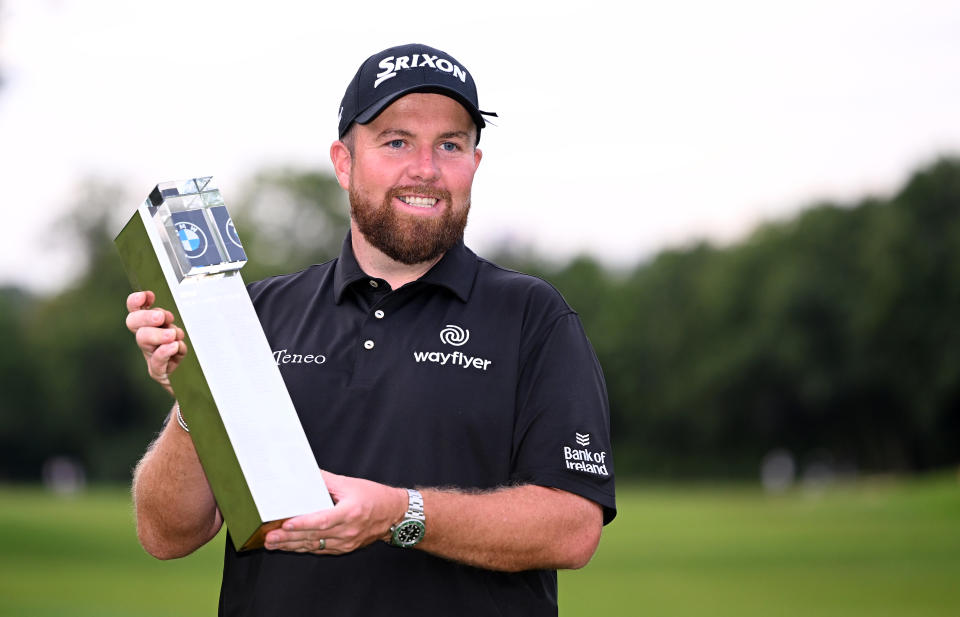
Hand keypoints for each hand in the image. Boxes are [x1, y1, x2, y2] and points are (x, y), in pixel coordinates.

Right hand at [125, 291, 186, 395]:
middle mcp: (147, 339)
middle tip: (162, 318)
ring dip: (158, 334)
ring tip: (173, 335)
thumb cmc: (184, 352)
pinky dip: (165, 351)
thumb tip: (167, 315)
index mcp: (151, 326)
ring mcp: (150, 355)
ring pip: (143, 339)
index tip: (147, 295)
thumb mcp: (180, 332)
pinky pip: (156, 360)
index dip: (136, 301)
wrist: (190, 380)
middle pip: (133, 322)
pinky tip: (174, 347)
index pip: (135, 310)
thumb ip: (173, 322)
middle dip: (146, 316)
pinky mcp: (158, 371)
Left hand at [263, 470, 406, 554]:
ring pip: (315, 545)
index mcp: (350, 512)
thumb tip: (305, 474)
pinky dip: (304, 547)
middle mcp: (348, 530)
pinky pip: (321, 549)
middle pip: (314, 536)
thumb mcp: (350, 484)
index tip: (285, 524)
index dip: (303, 523)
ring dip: (292, 546)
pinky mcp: (345, 548)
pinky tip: (290, 546)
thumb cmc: (374, 496)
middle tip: (269, 537)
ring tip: (272, 544)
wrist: (394, 514)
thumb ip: (326, 480)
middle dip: (289, 538)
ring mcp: (346, 542)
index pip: (323, 520)